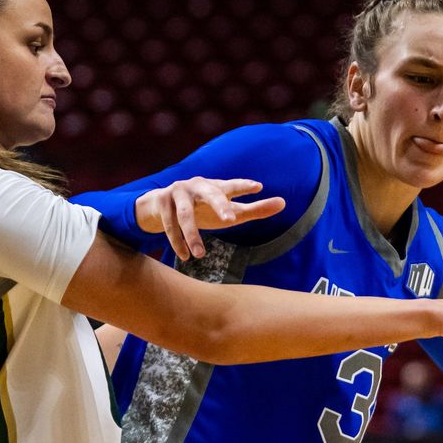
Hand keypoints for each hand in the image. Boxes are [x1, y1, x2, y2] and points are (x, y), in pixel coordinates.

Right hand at [135, 177, 286, 259]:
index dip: (244, 186)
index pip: (232, 185)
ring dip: (192, 235)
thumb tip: (284, 203)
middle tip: (230, 219)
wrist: (159, 206)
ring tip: (200, 255)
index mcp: (215, 186)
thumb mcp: (229, 211)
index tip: (258, 187)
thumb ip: (255, 209)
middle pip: (210, 194)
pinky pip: (169, 224)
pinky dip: (177, 242)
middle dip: (219, 205)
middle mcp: (196, 186)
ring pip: (185, 215)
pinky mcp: (161, 203)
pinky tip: (185, 256)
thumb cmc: (203, 209)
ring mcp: (177, 192)